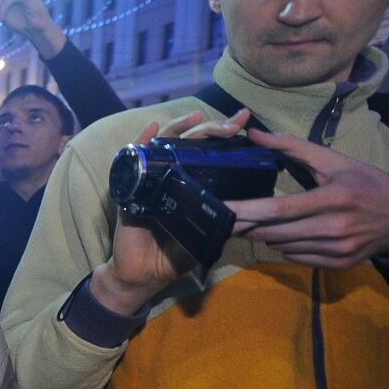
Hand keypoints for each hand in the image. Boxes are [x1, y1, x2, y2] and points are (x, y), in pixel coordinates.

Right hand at [89, 109, 250, 313]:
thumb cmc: (175, 254)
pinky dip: (142, 141)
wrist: (146, 273)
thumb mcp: (207, 234)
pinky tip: (152, 127)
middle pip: (189, 142)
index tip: (244, 121)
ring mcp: (151, 179)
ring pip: (164, 143)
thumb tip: (255, 210)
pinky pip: (134, 159)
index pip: (208, 153)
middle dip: (211, 128)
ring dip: (180, 126)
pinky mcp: (133, 188)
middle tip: (233, 124)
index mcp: (190, 184)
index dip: (223, 136)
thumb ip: (224, 221)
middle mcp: (171, 176)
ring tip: (198, 115)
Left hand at [225, 128, 388, 267]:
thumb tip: (253, 134)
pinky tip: (289, 234)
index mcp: (334, 198)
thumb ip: (292, 146)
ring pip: (282, 247)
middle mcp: (335, 227)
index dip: (246, 211)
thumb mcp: (334, 160)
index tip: (221, 211)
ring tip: (264, 222)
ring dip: (266, 235)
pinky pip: (296, 258)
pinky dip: (285, 247)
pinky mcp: (339, 264)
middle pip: (274, 232)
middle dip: (246, 226)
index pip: (279, 209)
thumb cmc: (366, 183)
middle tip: (226, 219)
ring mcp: (338, 249)